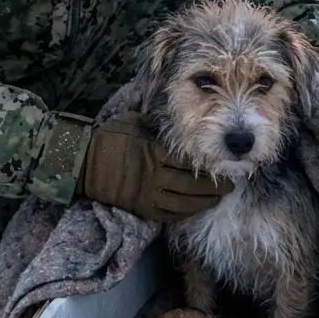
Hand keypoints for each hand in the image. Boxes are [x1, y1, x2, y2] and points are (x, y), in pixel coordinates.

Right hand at [76, 111, 228, 220]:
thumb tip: (181, 103)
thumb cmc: (112, 138)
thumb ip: (160, 120)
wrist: (85, 164)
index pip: (191, 159)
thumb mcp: (136, 121)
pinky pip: (174, 214)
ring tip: (221, 194)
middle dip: (216, 184)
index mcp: (156, 151)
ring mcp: (151, 194)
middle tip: (232, 180)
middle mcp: (156, 175)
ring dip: (208, 199)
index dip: (211, 161)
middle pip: (195, 183)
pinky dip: (190, 210)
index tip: (225, 158)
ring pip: (188, 201)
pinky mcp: (145, 209)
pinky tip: (201, 206)